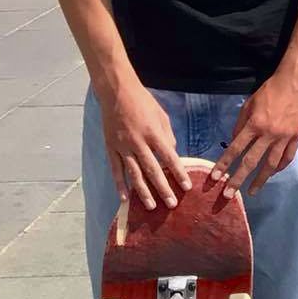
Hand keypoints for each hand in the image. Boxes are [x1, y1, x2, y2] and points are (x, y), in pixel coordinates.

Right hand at [99, 80, 189, 211]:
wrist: (117, 92)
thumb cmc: (144, 102)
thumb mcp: (162, 116)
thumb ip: (168, 137)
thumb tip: (172, 155)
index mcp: (153, 133)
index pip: (169, 157)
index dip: (178, 172)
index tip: (187, 186)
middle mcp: (138, 142)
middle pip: (152, 170)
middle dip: (163, 188)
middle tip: (172, 204)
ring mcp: (122, 147)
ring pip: (134, 174)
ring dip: (143, 192)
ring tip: (151, 206)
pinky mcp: (110, 148)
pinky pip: (116, 170)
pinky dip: (120, 185)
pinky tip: (125, 198)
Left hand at [209, 66, 297, 198]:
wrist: (295, 83)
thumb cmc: (269, 91)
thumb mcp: (249, 104)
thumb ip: (241, 125)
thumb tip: (235, 142)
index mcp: (254, 124)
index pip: (235, 149)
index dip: (223, 165)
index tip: (214, 178)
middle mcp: (268, 134)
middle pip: (251, 162)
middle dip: (237, 180)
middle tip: (228, 196)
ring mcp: (284, 137)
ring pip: (271, 165)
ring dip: (260, 180)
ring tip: (252, 191)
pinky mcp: (297, 137)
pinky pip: (287, 157)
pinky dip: (280, 168)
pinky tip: (273, 174)